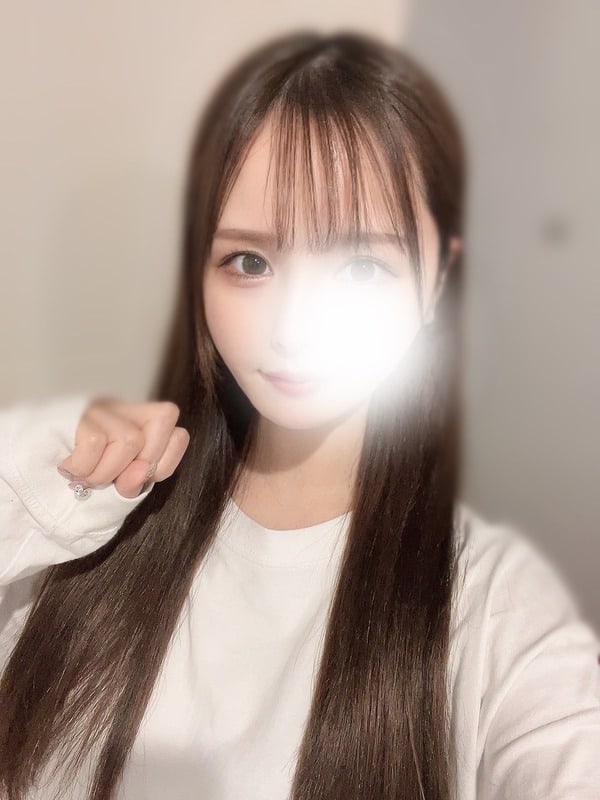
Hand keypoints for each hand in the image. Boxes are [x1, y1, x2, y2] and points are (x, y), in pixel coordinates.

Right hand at [57, 399, 189, 497]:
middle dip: (143, 462)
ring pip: (130, 439)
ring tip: (86, 479)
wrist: (30, 473)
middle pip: (164, 418)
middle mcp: (123, 408)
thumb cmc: (82, 479)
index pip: (177, 427)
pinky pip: (94, 443)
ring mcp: (99, 407)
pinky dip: (83, 467)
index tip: (142, 478)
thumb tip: (140, 474)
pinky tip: (70, 469)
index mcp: (139, 423)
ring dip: (107, 472)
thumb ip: (136, 482)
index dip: (167, 458)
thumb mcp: (116, 484)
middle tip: (113, 480)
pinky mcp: (73, 414)